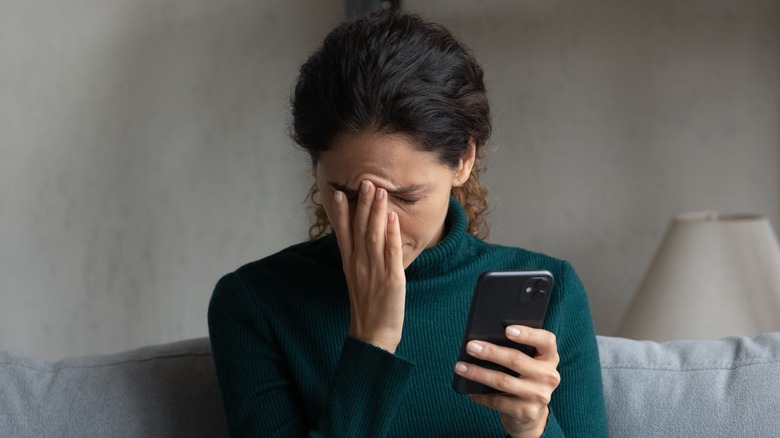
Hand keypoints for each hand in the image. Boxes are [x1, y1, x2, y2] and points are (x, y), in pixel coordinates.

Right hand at [331, 180, 405, 352]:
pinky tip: (393, 218)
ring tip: (379, 191)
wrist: (372, 335)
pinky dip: (391, 234)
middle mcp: (359, 264)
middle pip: (359, 229)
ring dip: (377, 212)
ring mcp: (375, 271)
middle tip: (365, 182)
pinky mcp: (391, 279)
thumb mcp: (358, 279)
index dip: (341, 213)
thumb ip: (359, 258)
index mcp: (350, 264)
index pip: (343, 233)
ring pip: (374, 236)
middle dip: (362, 204)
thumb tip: (364, 239)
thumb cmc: (368, 307)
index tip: (340, 193)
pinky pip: (390, 253)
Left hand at [454, 326, 559, 437]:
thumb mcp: (526, 362)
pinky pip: (498, 401)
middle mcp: (549, 376)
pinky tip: (469, 390)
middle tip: (470, 346)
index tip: (507, 329)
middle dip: (490, 352)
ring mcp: (539, 396)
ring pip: (503, 381)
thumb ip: (515, 349)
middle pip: (516, 360)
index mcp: (550, 357)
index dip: (528, 334)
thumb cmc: (522, 377)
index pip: (546, 341)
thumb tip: (482, 339)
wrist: (530, 414)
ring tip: (460, 367)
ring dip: (478, 373)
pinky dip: (481, 395)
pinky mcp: (527, 412)